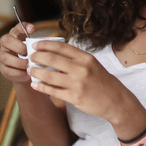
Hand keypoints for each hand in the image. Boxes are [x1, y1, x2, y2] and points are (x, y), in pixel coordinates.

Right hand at [0, 23, 32, 83]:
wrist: (27, 71)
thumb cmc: (32, 56)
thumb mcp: (35, 48)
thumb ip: (36, 45)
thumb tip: (43, 45)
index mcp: (15, 35)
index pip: (16, 28)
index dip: (23, 27)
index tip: (32, 29)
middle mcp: (6, 44)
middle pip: (6, 40)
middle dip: (18, 46)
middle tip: (28, 52)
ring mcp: (3, 56)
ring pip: (5, 57)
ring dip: (18, 62)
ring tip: (28, 64)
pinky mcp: (3, 69)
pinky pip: (8, 70)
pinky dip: (18, 72)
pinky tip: (27, 72)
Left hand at [26, 40, 145, 131]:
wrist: (116, 100)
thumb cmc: (101, 81)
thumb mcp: (92, 64)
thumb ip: (75, 59)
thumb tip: (52, 53)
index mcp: (85, 58)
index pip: (60, 47)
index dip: (45, 44)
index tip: (35, 45)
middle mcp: (81, 68)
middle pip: (52, 59)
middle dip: (37, 57)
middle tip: (30, 57)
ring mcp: (77, 83)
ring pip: (49, 75)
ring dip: (36, 72)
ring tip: (29, 70)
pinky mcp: (74, 97)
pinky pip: (53, 91)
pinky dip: (41, 87)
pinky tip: (34, 84)